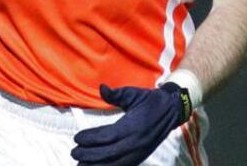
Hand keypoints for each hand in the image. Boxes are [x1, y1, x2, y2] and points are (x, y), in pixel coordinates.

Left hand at [71, 83, 192, 165]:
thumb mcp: (133, 93)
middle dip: (89, 155)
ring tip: (80, 163)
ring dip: (96, 165)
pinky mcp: (141, 157)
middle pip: (109, 153)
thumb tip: (102, 88)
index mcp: (134, 126)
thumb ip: (116, 93)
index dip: (91, 138)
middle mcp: (136, 142)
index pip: (108, 136)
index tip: (77, 138)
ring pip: (115, 164)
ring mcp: (140, 152)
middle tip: (74, 152)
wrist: (172, 110)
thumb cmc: (149, 100)